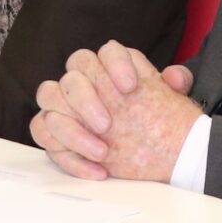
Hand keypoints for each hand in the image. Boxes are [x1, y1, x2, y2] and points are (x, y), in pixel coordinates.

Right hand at [28, 41, 200, 183]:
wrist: (152, 146)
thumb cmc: (156, 117)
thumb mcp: (173, 99)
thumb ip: (177, 81)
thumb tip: (175, 78)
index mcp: (111, 66)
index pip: (106, 52)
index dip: (115, 65)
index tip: (131, 87)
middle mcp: (83, 82)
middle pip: (71, 77)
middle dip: (86, 100)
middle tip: (107, 125)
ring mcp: (65, 106)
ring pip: (48, 100)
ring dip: (71, 131)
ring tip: (102, 152)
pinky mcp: (56, 133)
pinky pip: (44, 134)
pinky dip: (68, 155)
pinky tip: (98, 170)